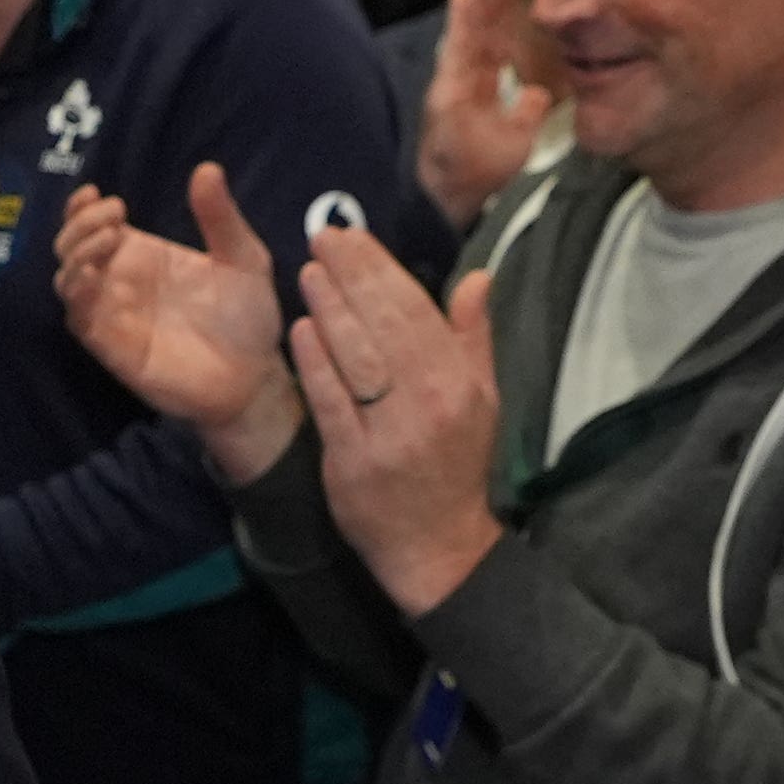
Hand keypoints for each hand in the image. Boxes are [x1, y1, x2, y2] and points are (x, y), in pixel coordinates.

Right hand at [52, 161, 300, 477]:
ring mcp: (114, 315)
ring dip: (75, 254)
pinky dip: (77, 294)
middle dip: (79, 226)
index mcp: (143, 255)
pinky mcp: (112, 347)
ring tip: (108, 241)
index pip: (94, 226)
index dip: (82, 208)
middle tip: (113, 217)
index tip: (96, 194)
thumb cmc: (248, 317)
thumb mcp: (243, 257)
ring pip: (67, 280)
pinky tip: (95, 275)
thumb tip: (207, 168)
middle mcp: (120, 282)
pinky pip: (79, 319)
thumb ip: (220, 217)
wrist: (256, 377)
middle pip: (71, 247)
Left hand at [289, 219, 503, 613]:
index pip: (416, 311)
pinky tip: (300, 330)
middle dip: (351, 275)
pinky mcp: (354, 462)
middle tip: (322, 236)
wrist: (440, 548)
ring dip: (330, 310)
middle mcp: (428, 403)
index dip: (381, 269)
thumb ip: (474, 337)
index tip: (353, 236)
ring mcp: (390, 434)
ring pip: (356, 358)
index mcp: (459, 383)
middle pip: (384, 326)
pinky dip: (314, 363)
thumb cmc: (457, 465)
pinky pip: (331, 403)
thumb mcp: (484, 401)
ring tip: (309, 271)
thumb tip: (478, 276)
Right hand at [416, 0, 552, 223]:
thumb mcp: (519, 138)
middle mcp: (465, 78)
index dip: (502, 12)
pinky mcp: (446, 89)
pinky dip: (459, 25)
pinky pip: (455, 51)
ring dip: (473, 0)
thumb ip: (527, 112)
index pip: (495, 42)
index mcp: (482, 85)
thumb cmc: (480, 170)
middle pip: (479, 29)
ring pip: (465, 33)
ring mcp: (453, 81)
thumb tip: (540, 94)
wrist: (453, 194)